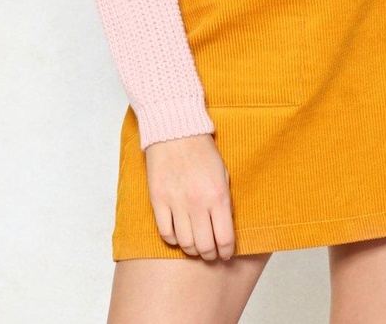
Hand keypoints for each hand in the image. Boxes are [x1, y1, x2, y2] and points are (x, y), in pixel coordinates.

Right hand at [145, 133, 234, 260]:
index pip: (224, 238)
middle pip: (204, 246)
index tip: (226, 255)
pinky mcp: (159, 200)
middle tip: (211, 254)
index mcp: (218, 195)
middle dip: (210, 254)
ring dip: (192, 249)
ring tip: (195, 246)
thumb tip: (224, 226)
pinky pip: (166, 233)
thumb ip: (224, 200)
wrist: (176, 131)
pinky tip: (179, 235)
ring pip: (185, 243)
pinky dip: (173, 239)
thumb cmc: (202, 150)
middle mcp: (198, 203)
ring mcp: (176, 203)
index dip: (226, 252)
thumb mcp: (223, 173)